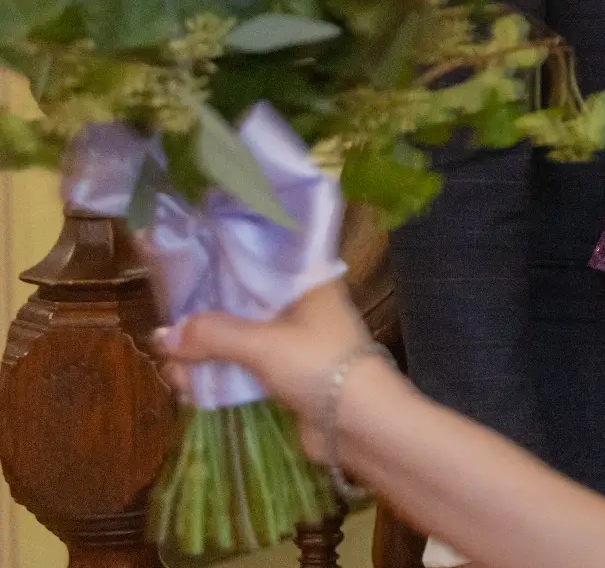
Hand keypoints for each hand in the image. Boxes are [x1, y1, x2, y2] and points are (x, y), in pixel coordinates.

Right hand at [155, 280, 374, 459]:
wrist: (361, 424)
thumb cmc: (319, 365)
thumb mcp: (263, 344)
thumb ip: (213, 335)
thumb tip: (161, 337)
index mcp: (304, 284)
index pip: (254, 263)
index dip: (215, 268)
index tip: (175, 274)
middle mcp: (298, 308)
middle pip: (239, 306)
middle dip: (201, 324)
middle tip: (163, 341)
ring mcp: (292, 344)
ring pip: (236, 342)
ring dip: (204, 357)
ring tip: (173, 374)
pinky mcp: (285, 377)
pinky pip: (242, 371)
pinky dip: (217, 378)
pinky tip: (188, 390)